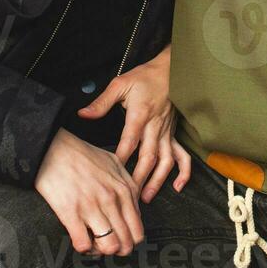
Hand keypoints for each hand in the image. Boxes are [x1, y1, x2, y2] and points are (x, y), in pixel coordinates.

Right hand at [33, 128, 143, 256]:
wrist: (54, 149)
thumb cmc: (82, 155)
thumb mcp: (114, 163)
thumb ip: (128, 183)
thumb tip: (134, 205)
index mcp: (125, 189)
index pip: (137, 230)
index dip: (129, 241)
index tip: (119, 239)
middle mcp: (112, 199)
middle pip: (126, 242)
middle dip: (117, 250)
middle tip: (106, 245)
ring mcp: (92, 206)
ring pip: (109, 246)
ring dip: (101, 251)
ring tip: (93, 243)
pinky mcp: (71, 212)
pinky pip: (83, 244)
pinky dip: (83, 248)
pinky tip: (80, 239)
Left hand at [78, 44, 191, 202]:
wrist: (170, 70)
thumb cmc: (145, 76)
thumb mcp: (120, 84)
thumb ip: (101, 102)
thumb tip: (83, 114)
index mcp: (140, 115)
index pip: (129, 142)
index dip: (121, 159)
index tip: (112, 176)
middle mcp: (155, 127)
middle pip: (148, 157)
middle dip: (138, 178)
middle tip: (128, 197)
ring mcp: (166, 133)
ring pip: (165, 161)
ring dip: (157, 181)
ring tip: (146, 197)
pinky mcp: (173, 134)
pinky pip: (182, 155)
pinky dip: (183, 172)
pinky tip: (177, 186)